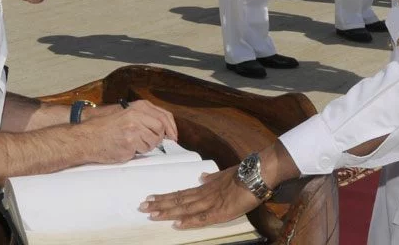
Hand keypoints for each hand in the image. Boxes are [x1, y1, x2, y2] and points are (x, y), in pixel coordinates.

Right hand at [79, 100, 177, 164]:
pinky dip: (136, 152)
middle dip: (157, 138)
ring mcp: (134, 129)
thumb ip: (146, 118)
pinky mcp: (130, 142)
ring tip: (132, 143)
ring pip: (153, 141)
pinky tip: (126, 147)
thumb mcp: (127, 114)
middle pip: (161, 129)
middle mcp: (137, 115)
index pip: (164, 115)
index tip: (173, 136)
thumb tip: (166, 129)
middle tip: (148, 142)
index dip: (171, 127)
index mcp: (138, 107)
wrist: (88, 138)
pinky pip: (142, 150)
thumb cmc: (106, 128)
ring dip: (146, 146)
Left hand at [141, 165, 260, 228]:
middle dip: (159, 204)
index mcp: (205, 187)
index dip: (165, 196)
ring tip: (152, 213)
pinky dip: (190, 222)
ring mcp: (211, 203)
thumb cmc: (242, 174)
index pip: (180, 193)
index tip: (150, 197)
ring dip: (168, 211)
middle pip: (178, 200)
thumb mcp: (224, 174)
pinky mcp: (221, 212)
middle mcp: (204, 194)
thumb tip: (202, 176)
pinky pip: (203, 218)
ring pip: (185, 208)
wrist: (257, 174)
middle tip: (141, 206)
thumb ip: (212, 177)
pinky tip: (178, 224)